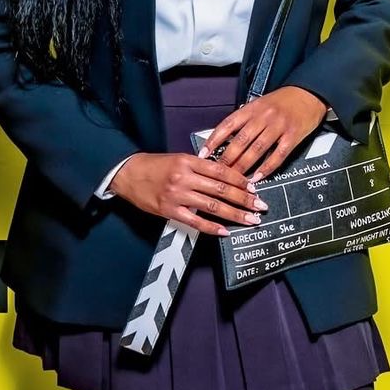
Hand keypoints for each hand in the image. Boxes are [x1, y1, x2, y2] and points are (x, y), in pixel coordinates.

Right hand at [109, 152, 268, 235]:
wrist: (128, 174)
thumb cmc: (155, 166)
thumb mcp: (180, 158)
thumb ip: (201, 166)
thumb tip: (227, 176)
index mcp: (189, 161)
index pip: (221, 171)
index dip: (240, 180)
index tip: (254, 187)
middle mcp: (184, 177)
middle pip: (221, 189)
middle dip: (244, 199)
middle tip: (260, 206)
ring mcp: (177, 195)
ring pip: (212, 206)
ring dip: (235, 214)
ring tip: (250, 220)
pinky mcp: (169, 210)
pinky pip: (195, 221)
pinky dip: (212, 227)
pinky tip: (226, 231)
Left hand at [197, 86, 328, 182]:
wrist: (309, 94)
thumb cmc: (281, 101)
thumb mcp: (259, 104)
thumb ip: (244, 119)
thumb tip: (225, 138)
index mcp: (252, 108)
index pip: (227, 125)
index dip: (214, 141)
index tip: (204, 154)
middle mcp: (263, 117)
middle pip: (240, 141)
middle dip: (227, 159)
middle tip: (218, 174)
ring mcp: (278, 127)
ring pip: (257, 150)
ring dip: (244, 166)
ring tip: (235, 180)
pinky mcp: (292, 137)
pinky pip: (277, 155)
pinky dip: (266, 168)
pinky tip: (258, 177)